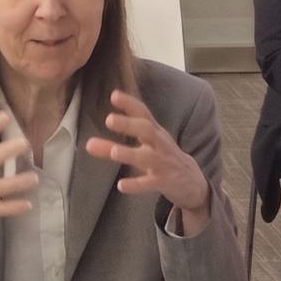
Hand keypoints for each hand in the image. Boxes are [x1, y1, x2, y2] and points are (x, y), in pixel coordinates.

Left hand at [85, 89, 211, 236]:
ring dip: (130, 153)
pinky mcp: (164, 182)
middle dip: (129, 124)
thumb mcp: (144, 148)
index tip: (114, 95)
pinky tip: (122, 185)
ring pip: (148, 157)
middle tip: (109, 119)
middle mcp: (160, 145)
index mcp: (155, 133)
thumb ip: (113, 147)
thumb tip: (88, 144)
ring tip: (114, 152)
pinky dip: (136, 184)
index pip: (143, 114)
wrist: (193, 182)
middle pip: (147, 130)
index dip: (130, 103)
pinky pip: (150, 183)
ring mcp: (163, 163)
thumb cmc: (163, 159)